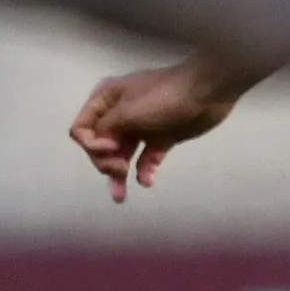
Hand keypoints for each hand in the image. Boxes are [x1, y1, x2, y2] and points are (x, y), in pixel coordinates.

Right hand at [70, 60, 246, 201]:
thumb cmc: (164, 98)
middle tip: (121, 169)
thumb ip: (105, 131)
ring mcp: (141, 126)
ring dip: (119, 176)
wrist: (207, 92)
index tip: (112, 148)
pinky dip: (144, 171)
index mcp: (106, 100)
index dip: (91, 145)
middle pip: (100, 146)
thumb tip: (98, 147)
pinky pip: (146, 159)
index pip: (82, 129)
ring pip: (122, 156)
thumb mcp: (127, 112)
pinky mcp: (161, 138)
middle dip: (106, 162)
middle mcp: (119, 114)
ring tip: (120, 197)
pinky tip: (148, 181)